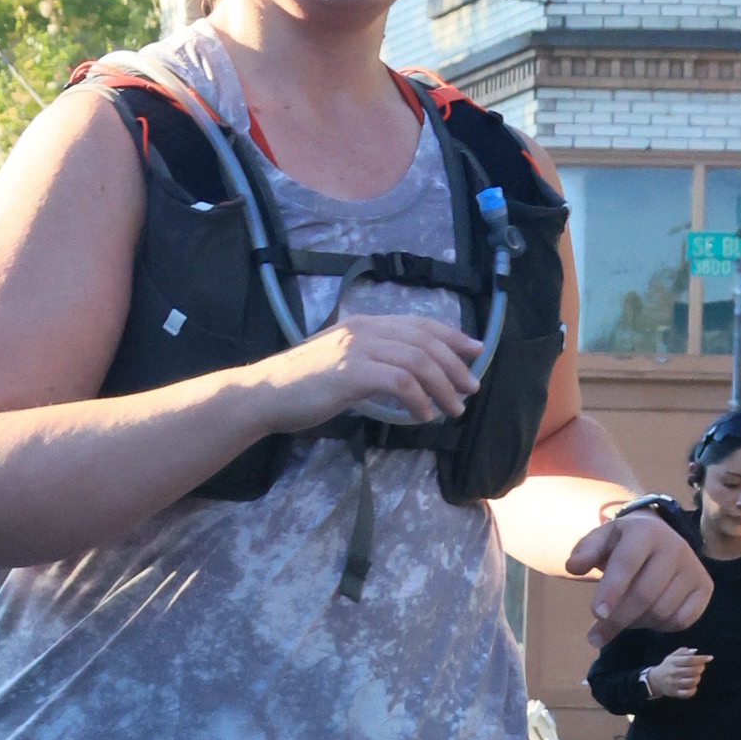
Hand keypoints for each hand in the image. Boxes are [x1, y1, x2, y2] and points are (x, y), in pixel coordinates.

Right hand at [259, 310, 480, 436]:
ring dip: (442, 387)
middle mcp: (364, 329)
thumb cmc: (301, 386)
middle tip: (470, 388)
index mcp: (364, 324)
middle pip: (425, 340)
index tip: (475, 350)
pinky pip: (400, 382)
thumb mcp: (341, 363)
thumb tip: (406, 379)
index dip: (451, 335)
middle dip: (454, 365)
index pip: (418, 323)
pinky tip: (422, 415)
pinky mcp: (352, 372)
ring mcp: (357, 348)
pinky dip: (419, 399)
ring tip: (453, 409)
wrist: (264, 394)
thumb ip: (372, 362)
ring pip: (418, 361)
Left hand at [565, 504, 710, 648]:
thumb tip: (573, 567)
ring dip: (635, 623)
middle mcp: (676, 547)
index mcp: (646, 532)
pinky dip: (659, 627)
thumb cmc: (623, 544)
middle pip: (644, 595)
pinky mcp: (704, 588)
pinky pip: (680, 621)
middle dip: (616, 620)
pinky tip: (645, 617)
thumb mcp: (601, 540)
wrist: (658, 538)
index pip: (627, 563)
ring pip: (661, 612)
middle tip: (594, 637)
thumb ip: (585, 552)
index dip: (611, 590)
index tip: (597, 614)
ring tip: (621, 619)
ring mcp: (694, 568)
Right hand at [642, 646, 709, 699]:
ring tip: (696, 676)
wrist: (655, 680)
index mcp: (673, 662)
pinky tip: (693, 686)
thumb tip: (695, 652)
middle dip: (701, 668)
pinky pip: (688, 693)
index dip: (701, 659)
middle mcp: (673, 673)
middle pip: (693, 671)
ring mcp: (674, 684)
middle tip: (701, 667)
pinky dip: (693, 689)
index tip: (710, 658)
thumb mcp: (673, 656)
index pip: (690, 660)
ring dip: (698, 678)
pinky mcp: (675, 693)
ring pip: (693, 682)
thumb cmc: (668, 666)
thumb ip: (684, 652)